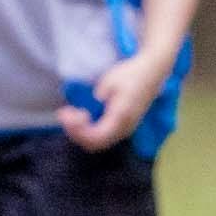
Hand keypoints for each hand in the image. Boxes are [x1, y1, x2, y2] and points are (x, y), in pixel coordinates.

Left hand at [59, 39, 180, 153]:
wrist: (152, 72)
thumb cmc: (131, 74)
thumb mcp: (110, 81)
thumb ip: (98, 98)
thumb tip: (87, 110)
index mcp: (122, 117)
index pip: (96, 136)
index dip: (77, 130)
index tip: (66, 114)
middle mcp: (125, 129)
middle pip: (94, 144)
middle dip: (75, 132)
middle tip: (64, 114)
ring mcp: (125, 130)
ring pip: (97, 142)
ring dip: (80, 132)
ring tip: (70, 114)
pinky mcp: (122, 127)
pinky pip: (102, 136)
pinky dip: (87, 130)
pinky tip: (81, 116)